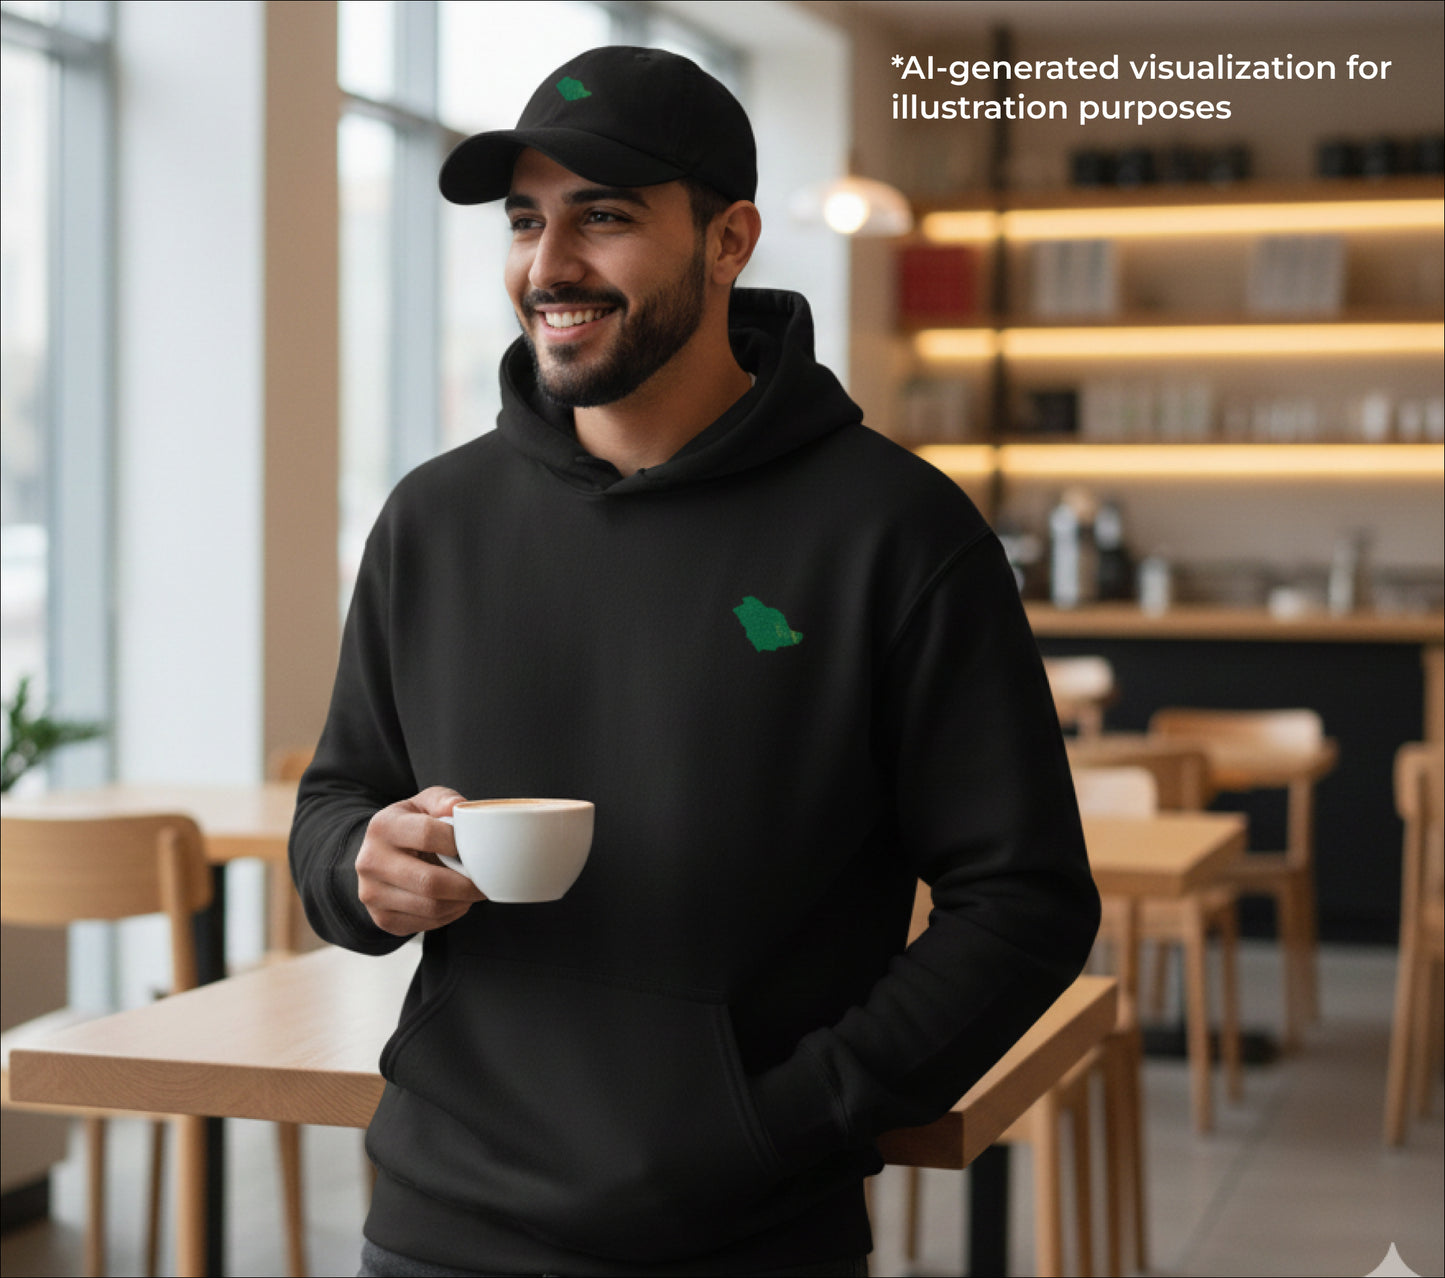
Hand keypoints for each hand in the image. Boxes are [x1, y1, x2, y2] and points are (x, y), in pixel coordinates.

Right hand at [356, 786, 485, 934]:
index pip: (427, 835)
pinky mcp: (383, 919)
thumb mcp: (423, 803)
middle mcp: (370, 862)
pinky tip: (455, 901)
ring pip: (431, 907)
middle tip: (486, 881)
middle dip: (468, 885)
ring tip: (472, 890)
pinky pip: (427, 924)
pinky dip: (450, 915)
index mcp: (382, 827)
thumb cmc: (410, 826)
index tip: (475, 848)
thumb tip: (459, 808)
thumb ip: (443, 800)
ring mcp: (373, 894)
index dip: (458, 843)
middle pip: (430, 882)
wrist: (379, 855)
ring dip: (462, 902)